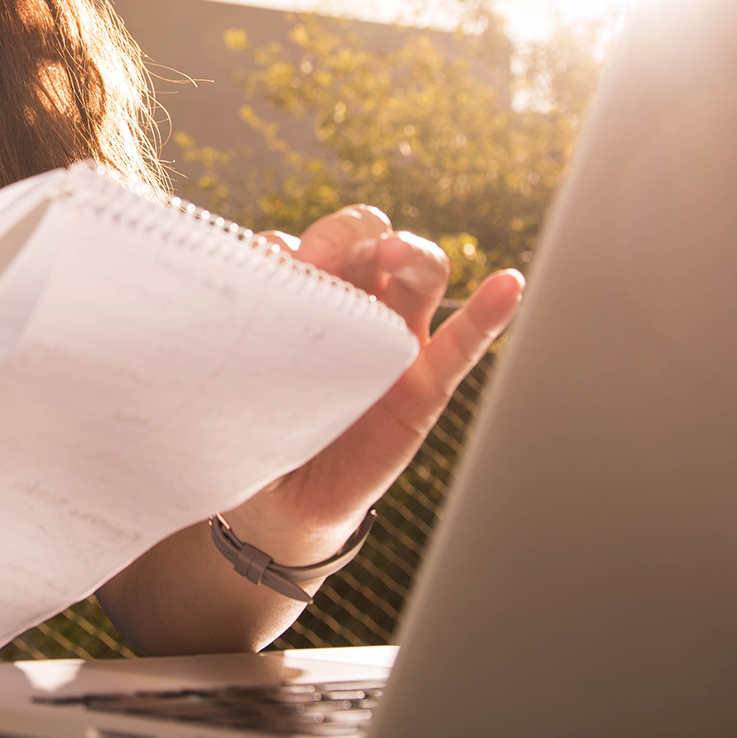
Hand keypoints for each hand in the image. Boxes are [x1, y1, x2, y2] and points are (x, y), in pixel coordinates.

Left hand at [231, 207, 523, 561]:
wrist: (281, 504)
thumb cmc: (255, 428)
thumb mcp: (235, 384)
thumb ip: (234, 344)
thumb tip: (227, 304)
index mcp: (305, 294)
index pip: (301, 247)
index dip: (285, 249)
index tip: (266, 267)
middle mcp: (356, 304)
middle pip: (369, 239)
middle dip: (346, 233)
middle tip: (318, 257)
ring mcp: (397, 340)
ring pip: (420, 274)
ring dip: (411, 253)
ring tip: (395, 252)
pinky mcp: (426, 386)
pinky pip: (465, 345)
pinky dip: (490, 312)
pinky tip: (509, 285)